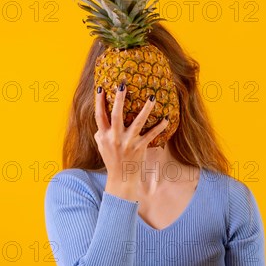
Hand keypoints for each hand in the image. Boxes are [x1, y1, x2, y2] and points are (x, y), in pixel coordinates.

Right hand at [94, 82, 168, 198]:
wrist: (121, 180)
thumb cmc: (112, 161)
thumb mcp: (102, 147)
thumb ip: (100, 133)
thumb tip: (100, 121)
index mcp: (104, 136)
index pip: (99, 116)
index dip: (98, 102)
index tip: (100, 88)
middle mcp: (115, 138)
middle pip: (116, 116)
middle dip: (119, 100)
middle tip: (122, 85)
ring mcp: (128, 143)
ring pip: (137, 123)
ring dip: (145, 110)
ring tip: (152, 97)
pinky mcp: (140, 148)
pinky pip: (151, 135)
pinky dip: (159, 127)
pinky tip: (166, 119)